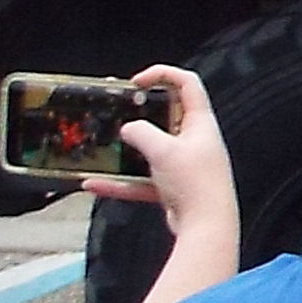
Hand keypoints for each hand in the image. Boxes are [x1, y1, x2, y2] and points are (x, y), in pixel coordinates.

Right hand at [94, 65, 244, 302]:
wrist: (207, 227)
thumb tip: (128, 129)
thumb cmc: (194, 183)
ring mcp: (184, 165)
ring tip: (104, 144)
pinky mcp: (174, 187)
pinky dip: (120, 182)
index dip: (163, 75)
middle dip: (140, 112)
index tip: (136, 82)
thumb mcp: (163, 150)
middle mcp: (195, 141)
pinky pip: (142, 180)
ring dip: (127, 149)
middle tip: (116, 110)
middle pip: (167, 115)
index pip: (187, 84)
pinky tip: (94, 184)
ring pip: (151, 150)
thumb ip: (141, 133)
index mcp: (200, 124)